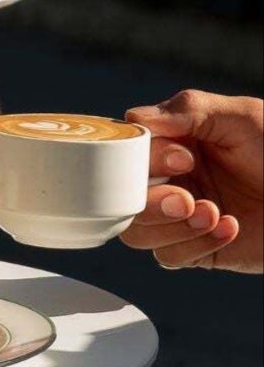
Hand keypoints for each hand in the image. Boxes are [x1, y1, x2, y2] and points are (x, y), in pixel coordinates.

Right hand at [119, 91, 262, 272]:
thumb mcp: (243, 117)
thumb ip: (188, 109)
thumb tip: (135, 117)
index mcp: (176, 145)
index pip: (129, 155)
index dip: (144, 161)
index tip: (182, 159)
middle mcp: (171, 181)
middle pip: (123, 200)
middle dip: (153, 203)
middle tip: (188, 200)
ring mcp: (179, 217)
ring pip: (137, 233)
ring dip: (173, 227)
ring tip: (214, 215)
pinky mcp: (191, 249)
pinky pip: (168, 256)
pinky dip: (197, 244)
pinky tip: (229, 229)